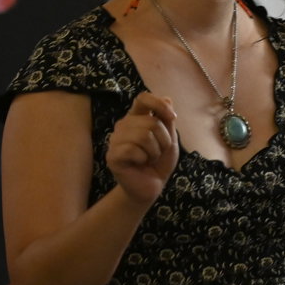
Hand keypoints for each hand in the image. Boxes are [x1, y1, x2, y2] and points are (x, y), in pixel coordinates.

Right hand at [106, 93, 178, 207]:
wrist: (151, 186)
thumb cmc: (159, 162)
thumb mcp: (170, 139)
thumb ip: (167, 120)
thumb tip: (167, 98)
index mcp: (136, 117)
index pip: (143, 98)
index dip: (159, 105)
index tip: (172, 118)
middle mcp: (124, 125)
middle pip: (151, 121)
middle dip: (163, 140)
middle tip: (158, 152)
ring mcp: (115, 140)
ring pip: (143, 136)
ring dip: (155, 151)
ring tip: (149, 158)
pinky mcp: (112, 155)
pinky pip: (133, 150)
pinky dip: (144, 159)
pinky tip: (139, 164)